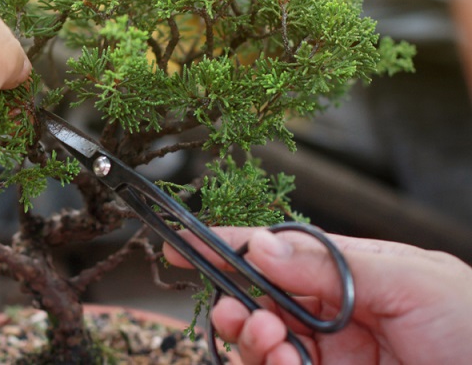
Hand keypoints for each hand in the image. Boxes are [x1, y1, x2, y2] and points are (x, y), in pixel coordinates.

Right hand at [164, 228, 471, 363]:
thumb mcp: (411, 279)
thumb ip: (331, 263)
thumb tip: (263, 244)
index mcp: (352, 275)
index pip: (279, 254)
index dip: (229, 247)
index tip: (185, 243)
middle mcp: (334, 316)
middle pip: (260, 303)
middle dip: (238, 304)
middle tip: (238, 312)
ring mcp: (331, 357)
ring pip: (262, 346)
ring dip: (252, 340)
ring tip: (272, 341)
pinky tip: (283, 361)